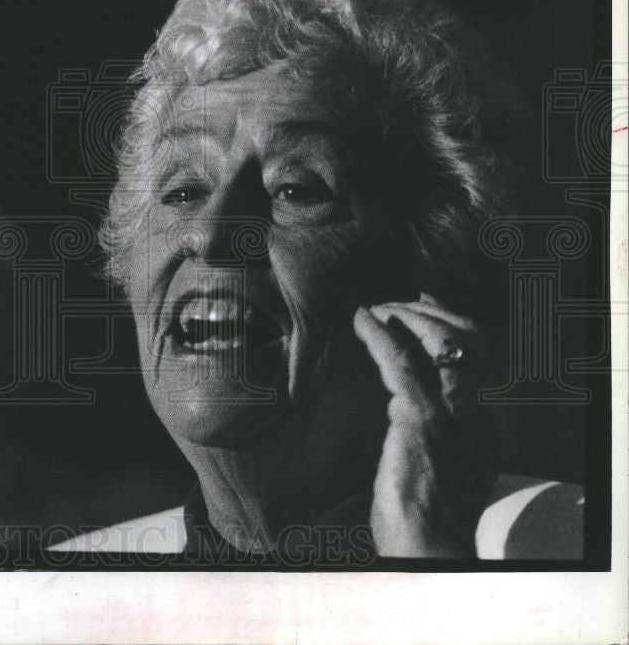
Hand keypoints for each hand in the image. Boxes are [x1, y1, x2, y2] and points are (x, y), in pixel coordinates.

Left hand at [353, 294, 500, 557]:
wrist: (430, 549)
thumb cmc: (428, 515)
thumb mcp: (447, 465)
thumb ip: (437, 428)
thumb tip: (403, 402)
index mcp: (491, 422)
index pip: (484, 354)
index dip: (453, 322)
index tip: (426, 303)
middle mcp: (483, 412)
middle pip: (470, 338)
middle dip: (431, 312)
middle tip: (396, 303)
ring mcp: (457, 414)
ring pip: (440, 342)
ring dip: (405, 317)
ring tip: (376, 310)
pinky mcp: (423, 420)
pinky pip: (402, 362)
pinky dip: (380, 335)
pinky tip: (361, 322)